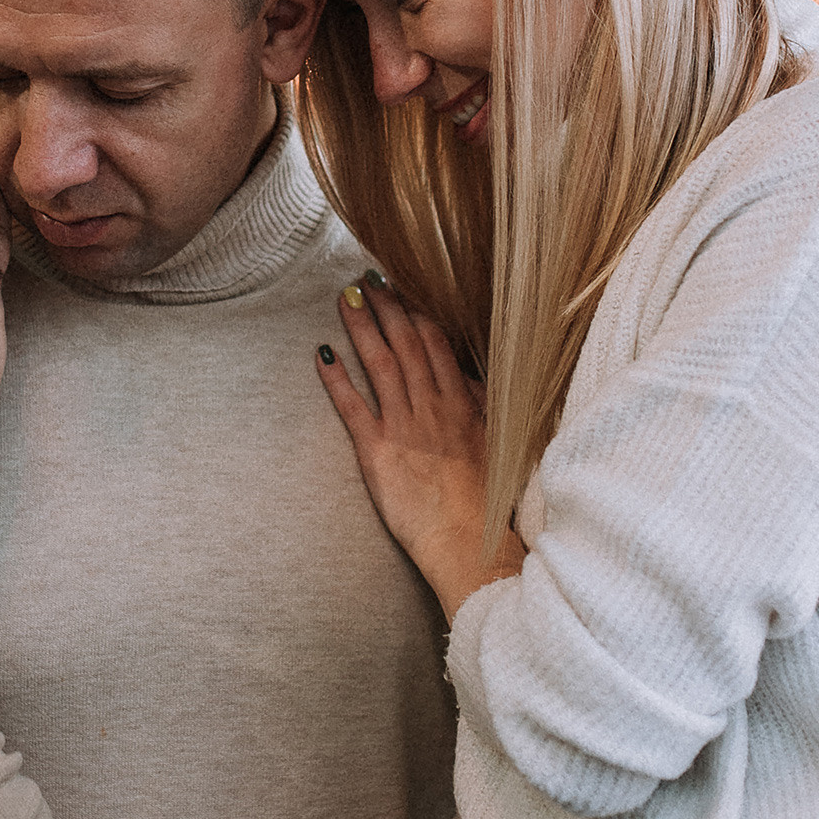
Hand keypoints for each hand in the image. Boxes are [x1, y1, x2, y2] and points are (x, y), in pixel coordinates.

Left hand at [317, 276, 511, 620]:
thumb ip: (481, 406)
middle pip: (404, 343)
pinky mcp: (377, 453)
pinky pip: (353, 408)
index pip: (435, 342)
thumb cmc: (486, 500)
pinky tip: (322, 354)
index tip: (402, 285)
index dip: (416, 310)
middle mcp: (432, 406)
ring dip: (360, 327)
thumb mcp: (496, 443)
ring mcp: (404, 427)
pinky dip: (336, 380)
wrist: (470, 541)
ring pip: (379, 364)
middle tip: (365, 278)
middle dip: (385, 307)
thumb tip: (472, 378)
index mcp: (461, 402)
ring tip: (344, 298)